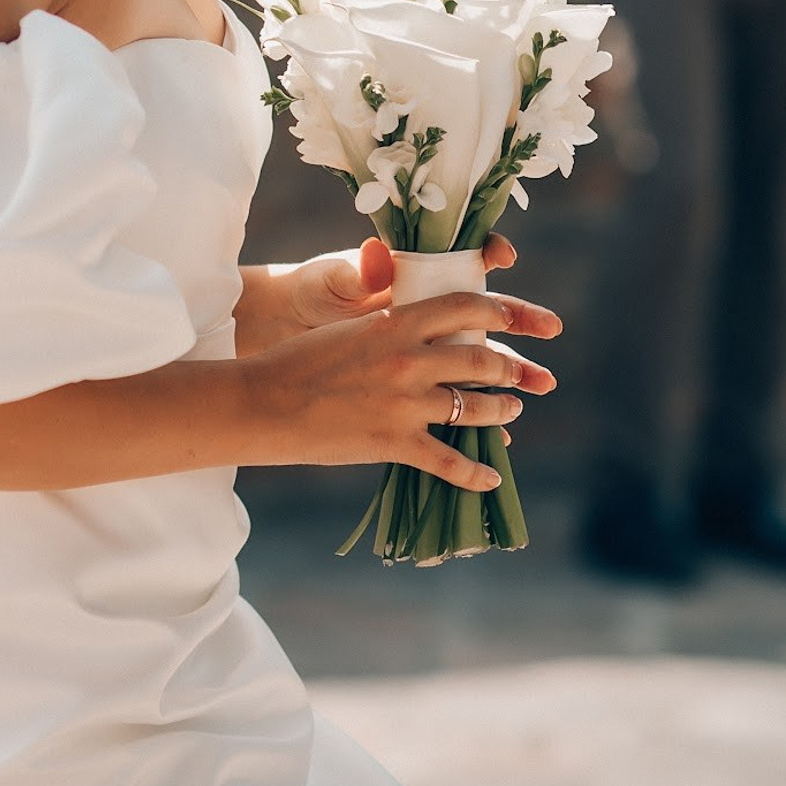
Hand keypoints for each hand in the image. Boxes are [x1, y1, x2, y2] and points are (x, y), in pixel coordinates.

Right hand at [244, 237, 558, 488]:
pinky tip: (491, 478)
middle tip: (522, 374)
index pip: (465, 306)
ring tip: (511, 411)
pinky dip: (476, 473)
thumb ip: (390, 325)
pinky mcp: (395, 442)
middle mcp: (409, 359)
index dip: (501, 311)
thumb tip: (420, 325)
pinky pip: (450, 461)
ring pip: (474, 407)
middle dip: (510, 368)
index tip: (518, 317)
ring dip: (501, 410)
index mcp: (395, 322)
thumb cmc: (298, 360)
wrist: (264, 402)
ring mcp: (405, 403)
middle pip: (480, 358)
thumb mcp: (349, 328)